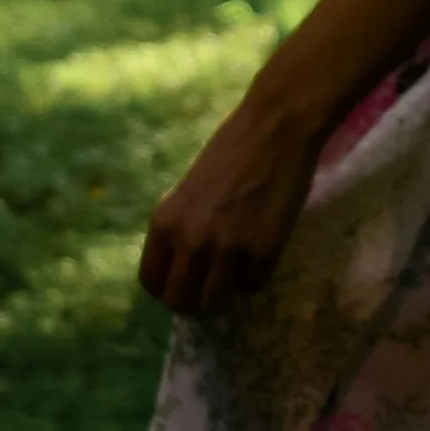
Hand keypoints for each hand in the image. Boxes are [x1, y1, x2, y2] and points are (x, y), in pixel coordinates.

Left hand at [138, 95, 323, 316]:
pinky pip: (251, 286)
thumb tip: (180, 268)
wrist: (277, 126)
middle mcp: (190, 242)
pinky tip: (261, 247)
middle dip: (193, 298)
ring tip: (236, 270)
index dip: (167, 285)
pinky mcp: (262, 255)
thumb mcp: (189, 189)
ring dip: (224, 292)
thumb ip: (181, 227)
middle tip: (209, 284)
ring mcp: (227, 252)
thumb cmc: (232, 148)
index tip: (182, 280)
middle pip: (180, 302)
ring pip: (214, 304)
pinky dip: (255, 275)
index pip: (151, 282)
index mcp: (165, 222)